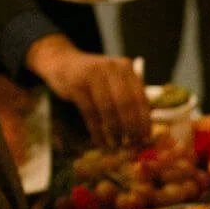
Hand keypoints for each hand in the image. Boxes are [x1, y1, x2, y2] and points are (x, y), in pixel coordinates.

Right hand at [25, 35, 150, 147]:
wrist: (63, 62)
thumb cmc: (94, 78)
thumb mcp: (113, 81)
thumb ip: (129, 98)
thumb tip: (144, 129)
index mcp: (126, 68)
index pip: (140, 97)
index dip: (144, 120)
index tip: (146, 138)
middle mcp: (111, 68)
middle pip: (126, 103)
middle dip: (130, 127)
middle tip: (132, 144)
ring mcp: (93, 74)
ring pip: (108, 109)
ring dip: (114, 131)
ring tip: (116, 146)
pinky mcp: (76, 84)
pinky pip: (90, 113)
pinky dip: (97, 130)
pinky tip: (100, 142)